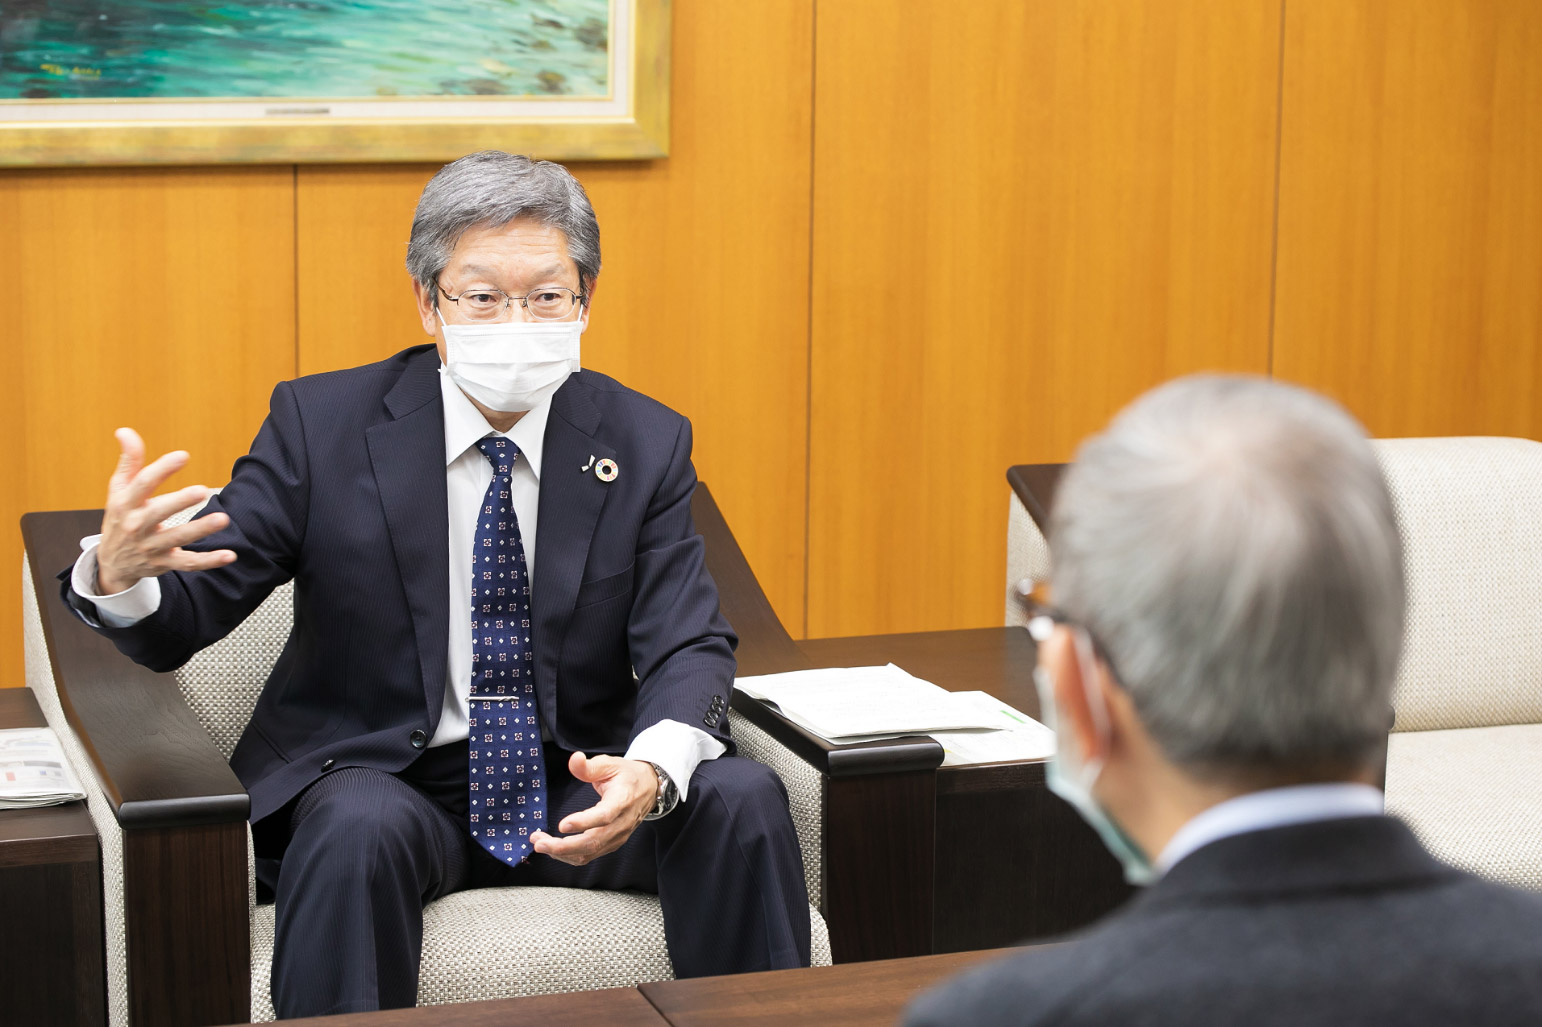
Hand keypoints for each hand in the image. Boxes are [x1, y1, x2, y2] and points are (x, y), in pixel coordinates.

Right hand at [94, 428, 236, 594]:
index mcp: (126, 504)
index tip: (183, 456)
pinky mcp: (165, 563)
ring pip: (177, 538)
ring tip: (223, 518)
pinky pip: (189, 563)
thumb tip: (125, 431)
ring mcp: (151, 546)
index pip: (142, 484)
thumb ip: (129, 461)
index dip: (162, 469)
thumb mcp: (118, 490)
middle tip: (202, 490)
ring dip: (200, 529)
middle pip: (159, 512)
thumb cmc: (120, 518)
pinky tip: (230, 555)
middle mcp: (137, 525)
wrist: (112, 562)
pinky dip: (209, 561)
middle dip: (179, 502)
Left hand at [530, 753, 658, 866]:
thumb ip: (589, 766)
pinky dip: (568, 855)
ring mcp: (617, 837)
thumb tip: (573, 760)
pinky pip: (589, 855)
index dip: (584, 822)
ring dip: (562, 853)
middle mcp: (621, 823)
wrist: (648, 789)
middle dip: (564, 846)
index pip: (604, 816)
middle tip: (539, 842)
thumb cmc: (627, 776)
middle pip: (593, 841)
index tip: (562, 825)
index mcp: (622, 800)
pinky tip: (553, 847)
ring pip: (589, 853)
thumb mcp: (610, 764)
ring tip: (539, 843)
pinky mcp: (611, 844)